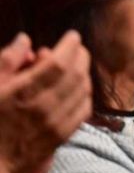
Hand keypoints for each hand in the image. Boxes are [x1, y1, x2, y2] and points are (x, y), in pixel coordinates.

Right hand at [0, 32, 91, 172]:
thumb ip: (7, 60)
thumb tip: (25, 39)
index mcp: (23, 92)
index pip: (59, 62)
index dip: (70, 45)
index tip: (72, 36)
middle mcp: (44, 106)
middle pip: (76, 74)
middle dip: (81, 56)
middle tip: (77, 48)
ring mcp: (55, 123)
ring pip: (83, 90)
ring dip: (84, 73)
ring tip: (77, 66)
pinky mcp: (61, 136)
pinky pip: (84, 109)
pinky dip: (85, 94)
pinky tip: (79, 89)